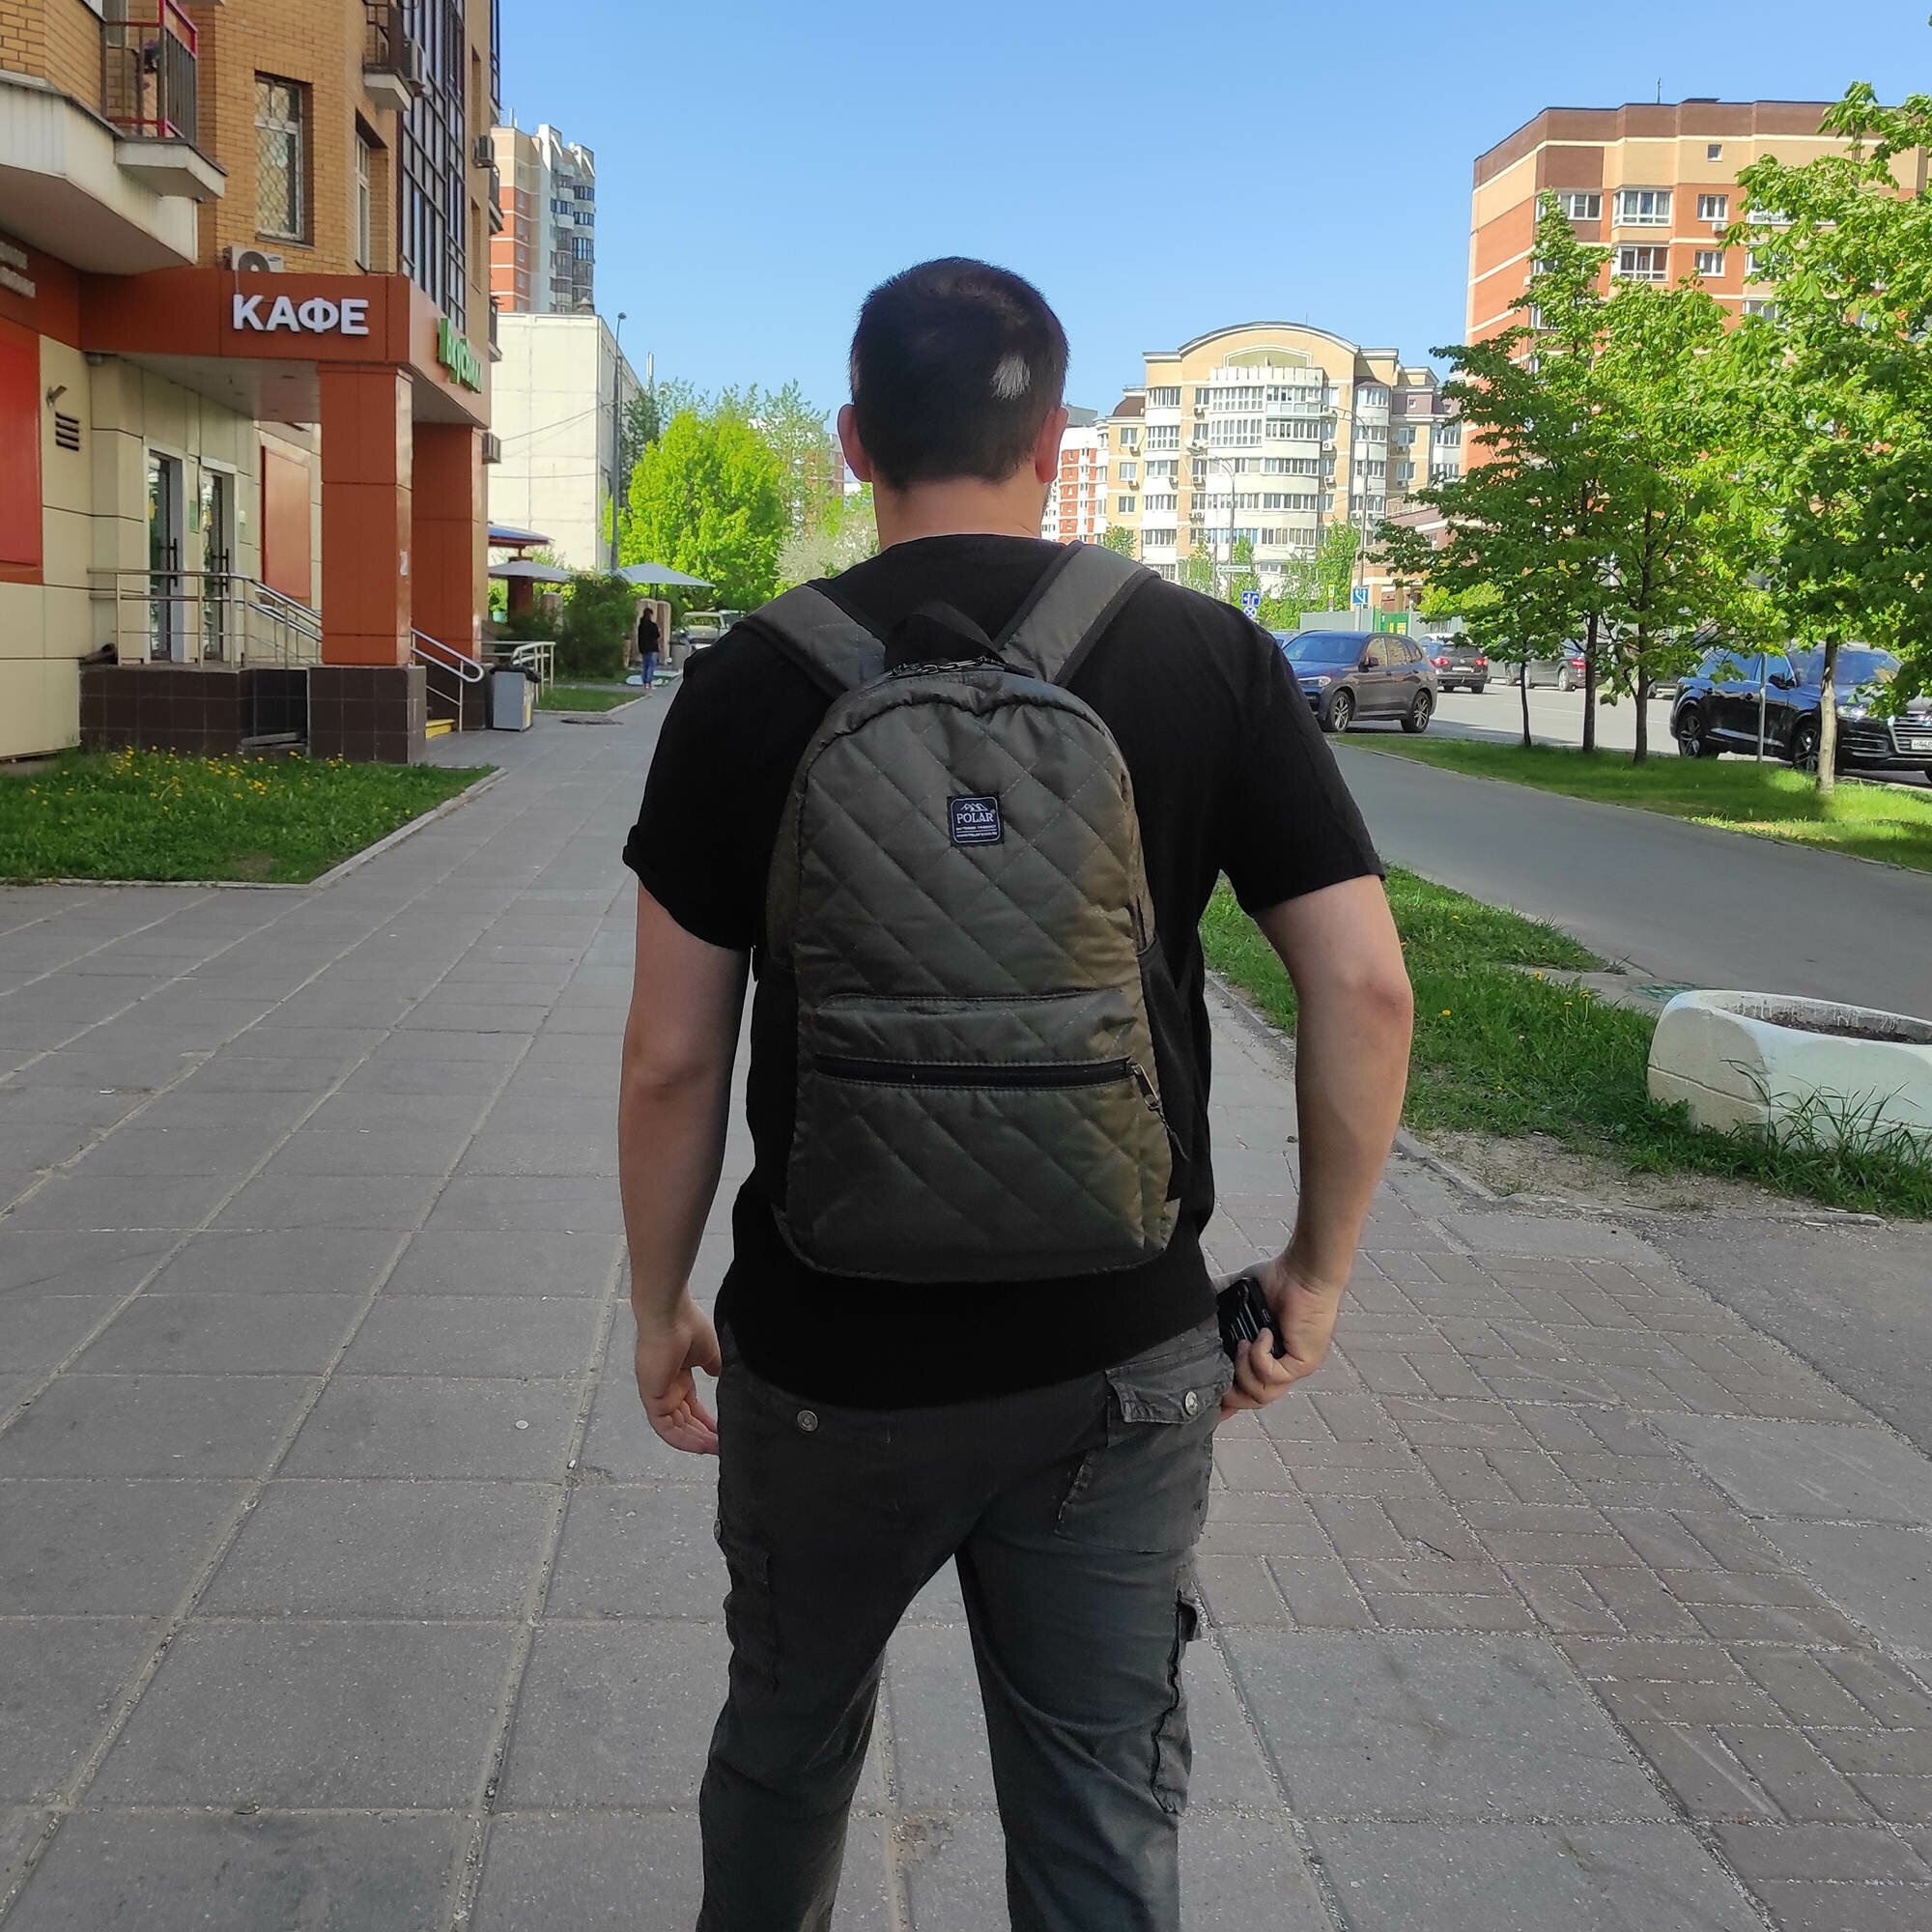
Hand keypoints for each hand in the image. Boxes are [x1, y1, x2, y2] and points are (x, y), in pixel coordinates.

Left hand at [633, 1294, 722, 1455]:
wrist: (670, 1315)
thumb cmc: (687, 1326)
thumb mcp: (708, 1352)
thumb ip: (713, 1368)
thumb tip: (720, 1376)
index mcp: (677, 1376)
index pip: (691, 1406)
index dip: (706, 1421)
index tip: (721, 1431)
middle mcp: (666, 1387)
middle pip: (684, 1420)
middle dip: (702, 1435)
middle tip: (722, 1445)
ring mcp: (657, 1393)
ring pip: (675, 1428)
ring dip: (695, 1440)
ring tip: (716, 1448)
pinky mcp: (651, 1397)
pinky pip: (665, 1427)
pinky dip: (682, 1439)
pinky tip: (701, 1445)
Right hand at [1220, 1251, 1344, 1417]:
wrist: (1303, 1271)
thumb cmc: (1278, 1280)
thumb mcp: (1238, 1296)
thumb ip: (1217, 1306)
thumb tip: (1189, 1309)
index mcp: (1264, 1357)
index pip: (1246, 1390)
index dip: (1226, 1402)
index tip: (1207, 1404)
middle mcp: (1279, 1367)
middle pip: (1252, 1401)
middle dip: (1230, 1395)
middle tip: (1217, 1379)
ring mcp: (1292, 1368)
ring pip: (1261, 1395)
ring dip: (1243, 1371)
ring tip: (1241, 1345)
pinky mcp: (1302, 1363)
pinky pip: (1272, 1375)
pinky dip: (1259, 1356)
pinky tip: (1262, 1335)